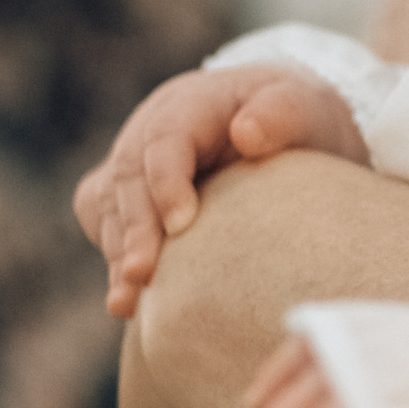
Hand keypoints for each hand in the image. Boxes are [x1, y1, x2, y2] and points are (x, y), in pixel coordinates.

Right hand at [74, 64, 367, 316]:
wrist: (284, 132)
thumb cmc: (296, 120)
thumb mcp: (302, 106)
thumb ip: (282, 113)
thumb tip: (246, 133)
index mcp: (191, 104)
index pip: (164, 139)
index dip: (166, 181)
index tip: (181, 225)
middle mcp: (150, 130)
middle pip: (127, 177)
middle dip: (134, 228)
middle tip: (141, 275)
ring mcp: (134, 164)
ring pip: (108, 206)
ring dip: (116, 255)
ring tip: (126, 303)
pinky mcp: (126, 198)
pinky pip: (106, 226)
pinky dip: (114, 261)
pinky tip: (127, 303)